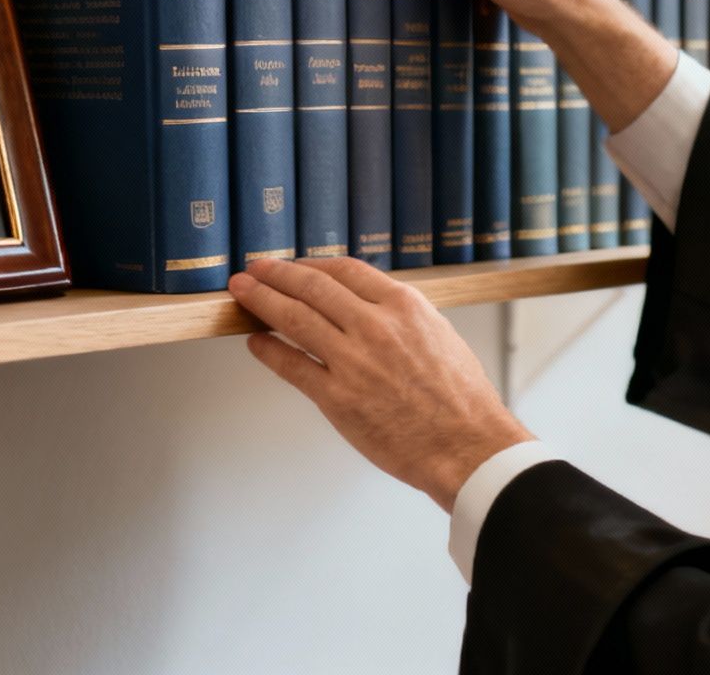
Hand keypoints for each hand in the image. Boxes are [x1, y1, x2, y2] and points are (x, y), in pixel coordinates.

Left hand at [229, 256, 533, 511]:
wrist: (467, 445)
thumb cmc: (460, 398)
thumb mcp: (439, 334)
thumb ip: (401, 315)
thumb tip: (367, 304)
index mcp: (404, 306)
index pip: (344, 271)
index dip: (310, 265)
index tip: (293, 265)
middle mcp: (375, 326)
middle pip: (312, 287)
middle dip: (275, 274)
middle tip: (253, 270)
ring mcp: (354, 362)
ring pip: (294, 319)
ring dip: (261, 301)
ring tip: (242, 293)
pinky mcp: (338, 398)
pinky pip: (292, 366)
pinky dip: (269, 350)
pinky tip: (257, 342)